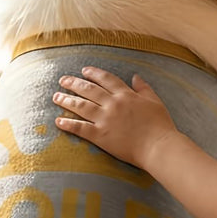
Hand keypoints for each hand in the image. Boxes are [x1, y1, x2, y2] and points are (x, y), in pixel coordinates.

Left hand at [53, 68, 176, 168]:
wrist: (158, 146)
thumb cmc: (160, 125)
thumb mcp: (155, 101)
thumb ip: (143, 88)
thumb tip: (135, 76)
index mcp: (126, 95)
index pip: (106, 79)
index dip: (93, 73)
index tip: (84, 71)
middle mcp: (113, 104)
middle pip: (89, 90)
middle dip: (73, 83)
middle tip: (62, 80)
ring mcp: (105, 119)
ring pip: (81, 106)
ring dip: (66, 100)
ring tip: (55, 97)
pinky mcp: (100, 135)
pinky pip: (80, 128)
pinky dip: (68, 124)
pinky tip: (58, 121)